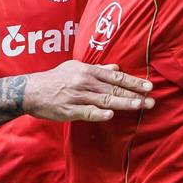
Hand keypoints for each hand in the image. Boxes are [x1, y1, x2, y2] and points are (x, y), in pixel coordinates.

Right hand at [24, 60, 153, 121]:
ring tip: (139, 106)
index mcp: (88, 71)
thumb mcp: (75, 67)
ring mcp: (77, 96)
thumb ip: (97, 69)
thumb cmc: (55, 78)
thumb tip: (116, 68)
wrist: (31, 91)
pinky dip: (99, 113)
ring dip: (123, 103)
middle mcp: (84, 82)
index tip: (148, 86)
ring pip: (104, 100)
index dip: (133, 82)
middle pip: (114, 88)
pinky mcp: (69, 110)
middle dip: (134, 94)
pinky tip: (110, 115)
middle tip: (151, 100)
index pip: (115, 76)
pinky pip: (87, 112)